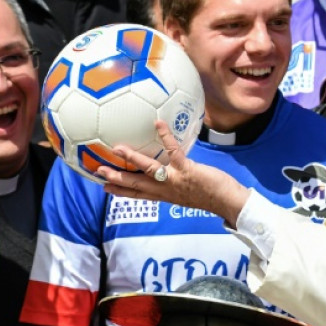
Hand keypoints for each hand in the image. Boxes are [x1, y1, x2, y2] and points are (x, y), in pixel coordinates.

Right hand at [99, 121, 249, 227]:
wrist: (226, 202)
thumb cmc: (209, 195)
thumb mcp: (186, 194)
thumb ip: (173, 184)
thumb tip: (167, 171)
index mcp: (163, 196)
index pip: (137, 194)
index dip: (119, 191)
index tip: (104, 187)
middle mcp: (165, 190)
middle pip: (135, 185)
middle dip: (116, 178)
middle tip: (98, 171)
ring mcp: (174, 180)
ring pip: (148, 169)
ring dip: (132, 159)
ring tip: (117, 148)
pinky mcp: (186, 170)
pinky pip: (173, 151)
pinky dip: (165, 136)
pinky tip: (158, 123)